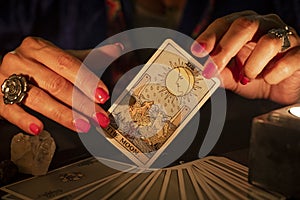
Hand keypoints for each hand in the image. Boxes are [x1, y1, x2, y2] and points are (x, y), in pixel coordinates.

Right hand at [0, 37, 122, 134]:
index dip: (86, 80)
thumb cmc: (40, 65)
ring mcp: (5, 79)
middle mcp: (20, 60)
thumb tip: (118, 47)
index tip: (103, 95)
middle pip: (55, 83)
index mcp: (38, 47)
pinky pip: (10, 110)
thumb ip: (90, 56)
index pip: (66, 64)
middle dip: (81, 103)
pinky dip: (25, 120)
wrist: (8, 71)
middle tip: (99, 117)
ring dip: (63, 114)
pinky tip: (40, 129)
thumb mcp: (62, 57)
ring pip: (37, 98)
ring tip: (83, 125)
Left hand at [191, 10, 299, 104]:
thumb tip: (199, 71)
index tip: (197, 52)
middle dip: (225, 49)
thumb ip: (217, 71)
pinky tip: (269, 79)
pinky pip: (289, 60)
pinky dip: (274, 74)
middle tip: (212, 68)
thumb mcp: (231, 75)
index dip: (210, 37)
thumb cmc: (256, 76)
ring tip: (248, 77)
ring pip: (268, 42)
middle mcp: (265, 26)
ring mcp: (285, 37)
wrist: (281, 89)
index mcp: (244, 27)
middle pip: (244, 26)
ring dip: (253, 66)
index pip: (224, 24)